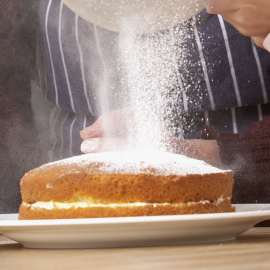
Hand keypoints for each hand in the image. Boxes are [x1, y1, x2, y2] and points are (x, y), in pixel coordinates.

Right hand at [79, 110, 222, 167]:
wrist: (186, 156)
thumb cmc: (164, 152)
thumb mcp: (135, 149)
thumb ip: (111, 146)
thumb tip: (85, 145)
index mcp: (137, 113)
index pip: (109, 119)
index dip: (94, 129)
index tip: (83, 137)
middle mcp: (139, 114)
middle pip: (112, 122)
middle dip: (98, 132)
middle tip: (84, 141)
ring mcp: (142, 121)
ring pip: (117, 127)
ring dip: (106, 137)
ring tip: (94, 146)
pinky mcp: (143, 130)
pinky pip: (123, 132)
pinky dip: (114, 139)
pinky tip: (110, 148)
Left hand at [207, 0, 269, 45]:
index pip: (213, 2)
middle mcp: (241, 17)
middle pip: (220, 9)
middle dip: (226, 0)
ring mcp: (247, 30)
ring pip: (230, 18)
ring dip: (235, 9)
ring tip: (256, 2)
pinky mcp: (253, 37)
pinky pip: (241, 26)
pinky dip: (246, 19)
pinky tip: (261, 13)